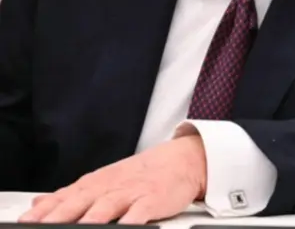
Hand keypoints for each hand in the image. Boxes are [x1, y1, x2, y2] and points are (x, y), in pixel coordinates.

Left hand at [19, 135, 206, 224]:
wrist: (183, 159)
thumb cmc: (142, 174)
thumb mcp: (103, 180)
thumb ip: (70, 194)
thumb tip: (38, 203)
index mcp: (94, 183)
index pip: (62, 198)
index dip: (42, 212)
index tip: (24, 222)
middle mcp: (109, 186)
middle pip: (78, 203)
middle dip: (57, 217)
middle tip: (40, 228)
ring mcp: (131, 192)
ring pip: (105, 207)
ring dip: (89, 220)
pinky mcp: (153, 198)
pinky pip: (139, 212)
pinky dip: (129, 222)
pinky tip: (124, 228)